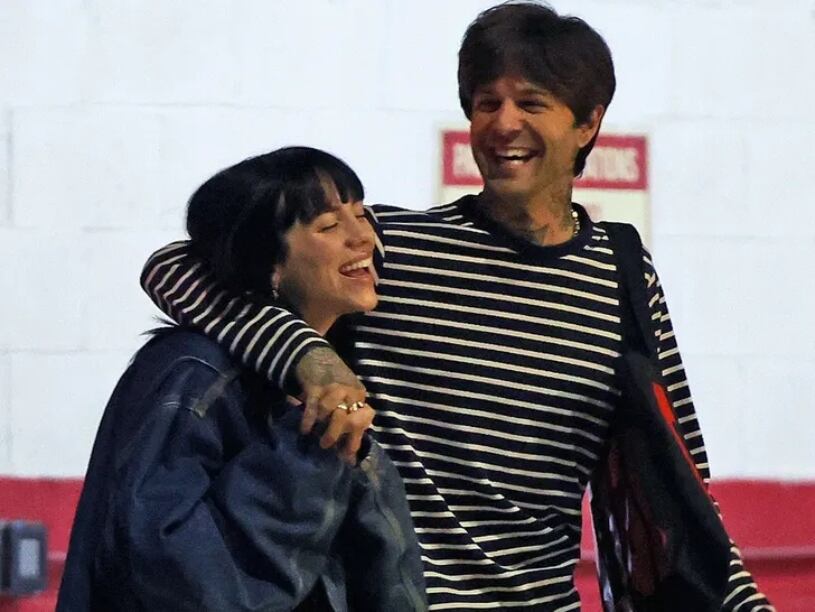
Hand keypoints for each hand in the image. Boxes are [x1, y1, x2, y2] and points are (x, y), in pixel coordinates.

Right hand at [295, 347, 368, 461]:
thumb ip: (349, 418)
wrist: (316, 355)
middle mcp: (349, 391)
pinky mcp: (315, 386)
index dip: (356, 439)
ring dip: (321, 427)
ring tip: (315, 436)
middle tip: (327, 447)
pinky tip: (305, 430)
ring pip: (329, 414)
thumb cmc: (333, 381)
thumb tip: (350, 455)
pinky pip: (313, 408)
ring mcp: (333, 388)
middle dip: (336, 435)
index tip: (347, 457)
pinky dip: (309, 421)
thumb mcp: (347, 395)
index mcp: (359, 395)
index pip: (364, 419)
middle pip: (347, 419)